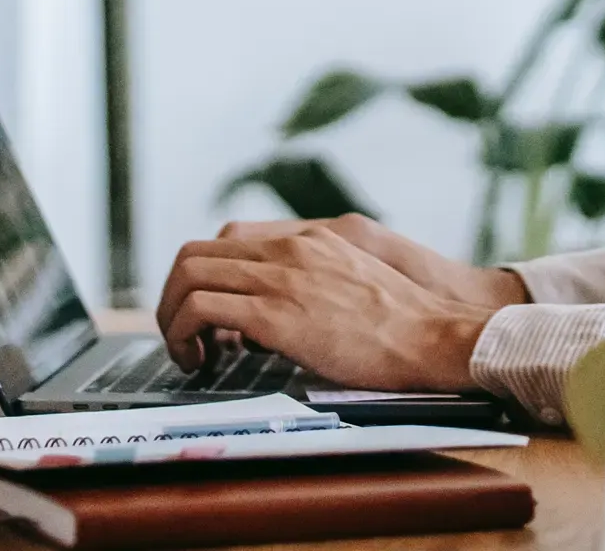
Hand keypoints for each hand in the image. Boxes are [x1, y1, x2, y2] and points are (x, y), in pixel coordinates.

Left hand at [154, 222, 509, 392]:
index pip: (225, 240)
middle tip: (185, 337)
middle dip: (175, 298)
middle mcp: (288, 249)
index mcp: (308, 240)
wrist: (431, 338)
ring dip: (173, 319)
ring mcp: (280, 277)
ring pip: (188, 277)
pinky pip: (201, 310)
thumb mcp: (352, 284)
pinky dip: (184, 335)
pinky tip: (202, 363)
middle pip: (195, 254)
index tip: (207, 315)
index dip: (203, 277)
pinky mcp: (274, 313)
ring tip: (189, 355)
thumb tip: (271, 319)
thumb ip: (312, 285)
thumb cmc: (401, 327)